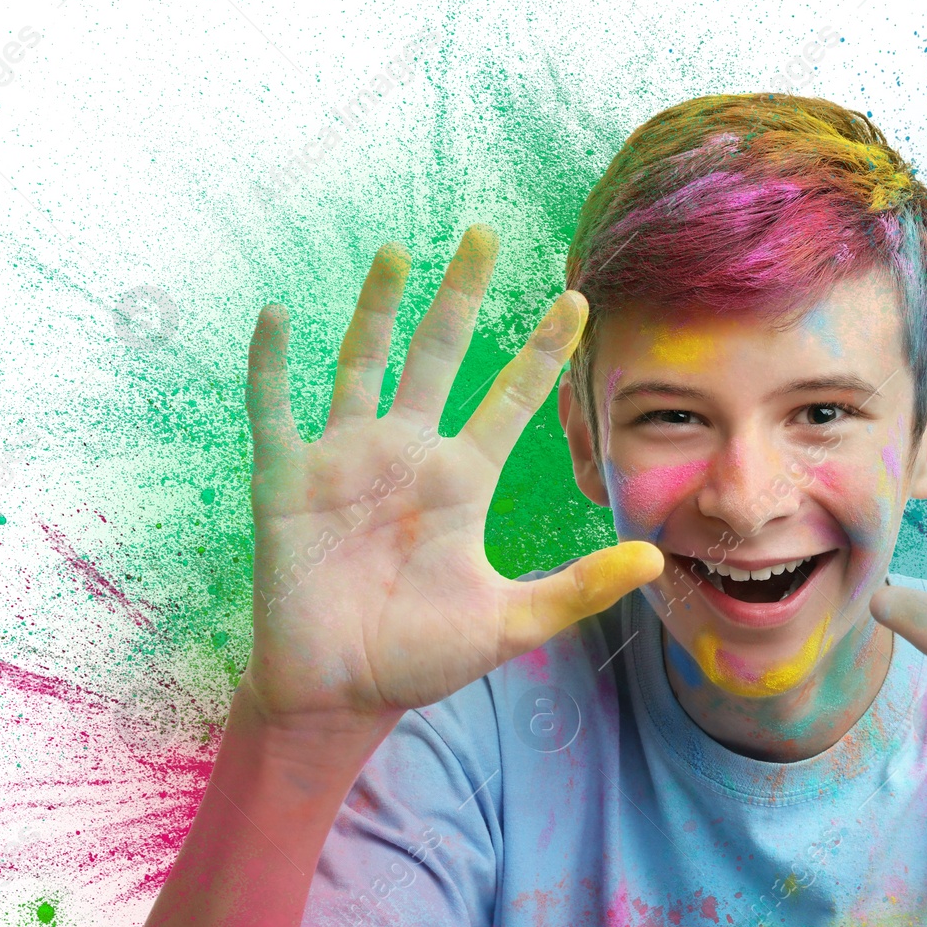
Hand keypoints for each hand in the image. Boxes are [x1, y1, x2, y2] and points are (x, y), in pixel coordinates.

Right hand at [243, 225, 661, 730]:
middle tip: (483, 232)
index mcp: (460, 482)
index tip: (576, 299)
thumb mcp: (511, 624)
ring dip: (375, 309)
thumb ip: (579, 588)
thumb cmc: (420, 657)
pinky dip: (272, 366)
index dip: (543, 351)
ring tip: (397, 251)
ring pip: (360, 366)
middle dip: (460, 296)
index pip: (511, 399)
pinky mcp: (285, 484)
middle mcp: (406, 456)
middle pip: (439, 357)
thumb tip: (654, 557)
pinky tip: (276, 315)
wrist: (338, 693)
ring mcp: (345, 464)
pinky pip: (274, 413)